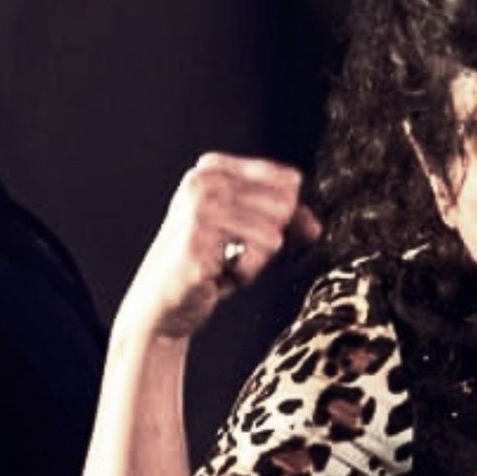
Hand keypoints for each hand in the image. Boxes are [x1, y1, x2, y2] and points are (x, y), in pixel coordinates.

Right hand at [113, 153, 322, 343]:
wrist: (161, 306)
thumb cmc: (203, 268)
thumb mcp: (245, 236)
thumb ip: (281, 222)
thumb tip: (315, 227)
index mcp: (213, 169)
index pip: (288, 181)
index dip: (288, 216)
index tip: (258, 237)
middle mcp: (203, 181)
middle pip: (285, 204)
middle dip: (269, 241)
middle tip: (235, 254)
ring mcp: (199, 209)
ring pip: (273, 232)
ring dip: (255, 262)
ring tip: (224, 266)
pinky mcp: (199, 240)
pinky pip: (256, 256)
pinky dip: (244, 275)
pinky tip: (216, 276)